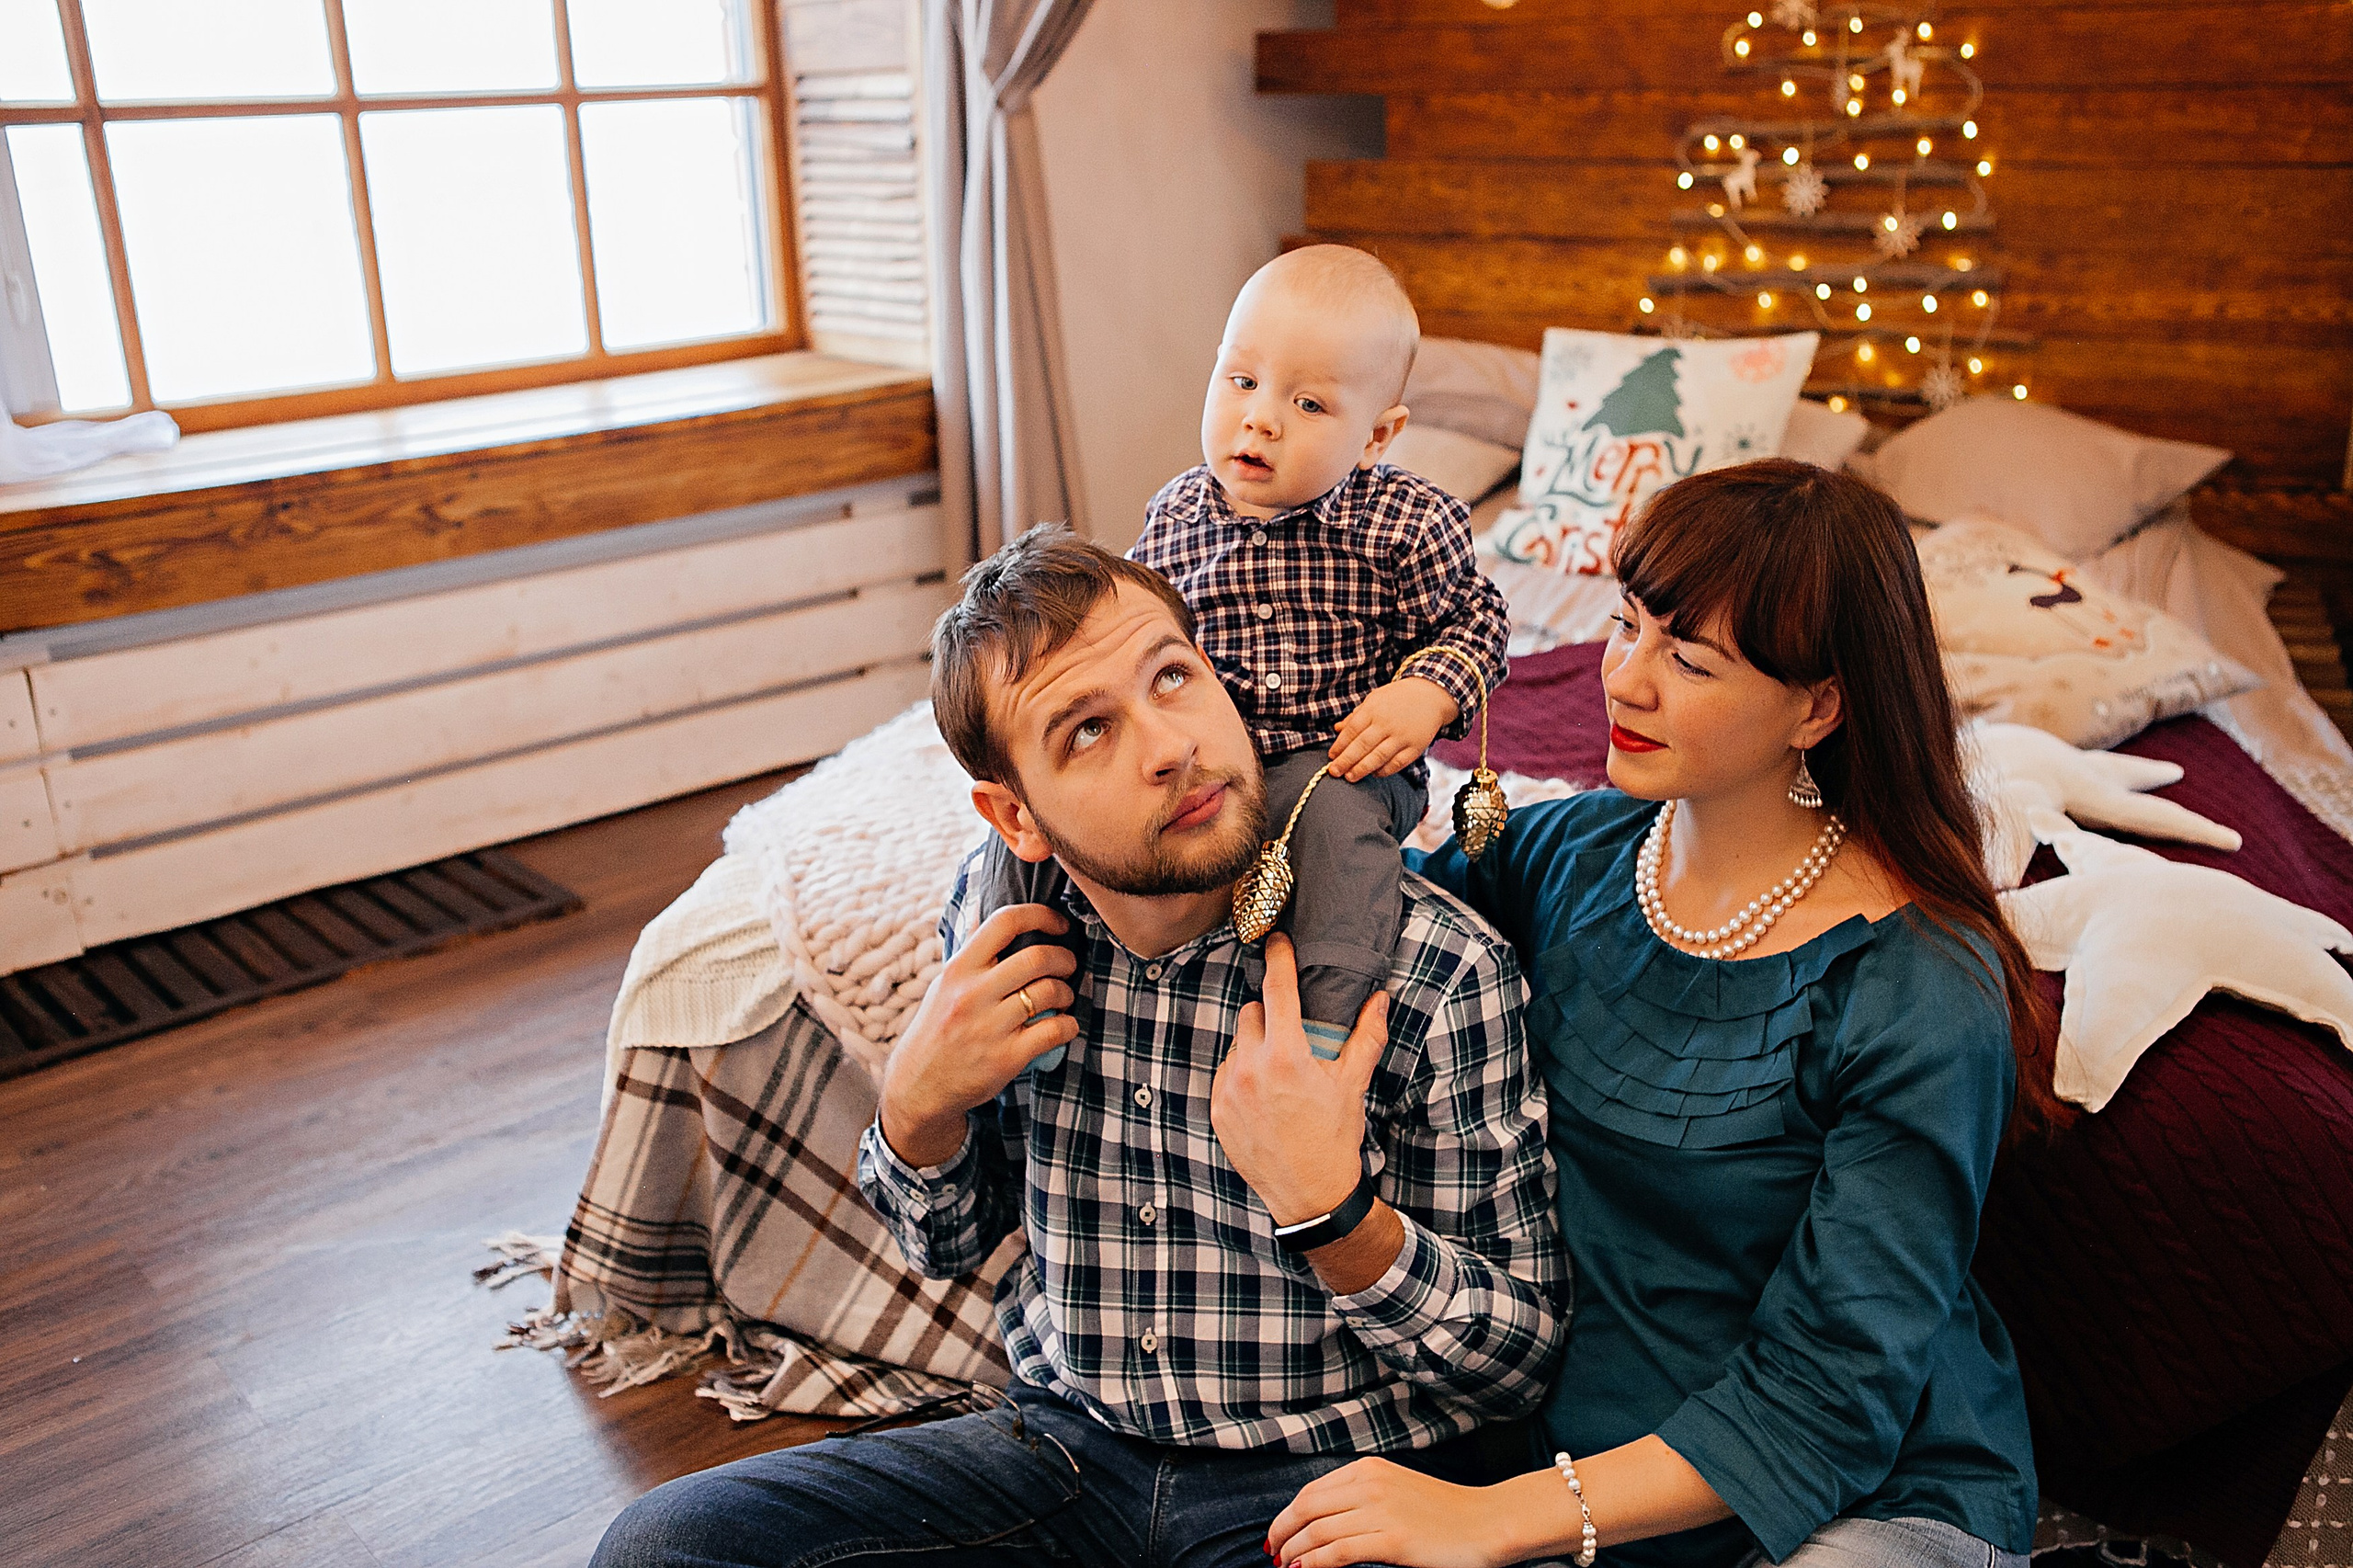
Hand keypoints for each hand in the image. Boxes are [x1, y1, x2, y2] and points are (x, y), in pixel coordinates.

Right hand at [877, 904, 1079, 1166]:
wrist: (918, 1086)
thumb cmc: (937, 1029)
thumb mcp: (944, 984)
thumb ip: (968, 948)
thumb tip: (979, 905)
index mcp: (959, 969)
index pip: (1004, 922)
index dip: (1041, 915)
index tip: (1060, 924)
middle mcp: (972, 993)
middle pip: (1038, 957)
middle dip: (1065, 958)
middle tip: (1069, 966)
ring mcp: (989, 1026)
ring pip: (1051, 992)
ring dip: (1068, 992)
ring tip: (1063, 998)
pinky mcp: (1006, 1057)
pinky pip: (1055, 1030)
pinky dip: (1069, 1025)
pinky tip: (1063, 1025)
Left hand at [1210, 934, 1387, 1224]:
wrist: (1310, 1193)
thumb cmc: (1335, 1136)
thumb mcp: (1352, 1084)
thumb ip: (1366, 1036)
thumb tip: (1379, 998)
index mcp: (1286, 1055)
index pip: (1276, 988)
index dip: (1277, 957)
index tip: (1276, 940)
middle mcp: (1250, 1067)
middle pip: (1252, 1012)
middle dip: (1271, 1015)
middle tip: (1292, 1037)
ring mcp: (1229, 1088)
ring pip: (1237, 1043)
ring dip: (1255, 1046)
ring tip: (1280, 1073)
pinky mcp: (1217, 1108)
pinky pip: (1225, 1072)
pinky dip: (1242, 1074)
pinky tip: (1264, 1095)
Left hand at [1268, 1459, 1524, 1567]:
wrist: (1488, 1522)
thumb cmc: (1446, 1512)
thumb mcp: (1397, 1489)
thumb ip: (1362, 1496)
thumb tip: (1324, 1520)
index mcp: (1369, 1468)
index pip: (1312, 1491)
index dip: (1287, 1514)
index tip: (1278, 1534)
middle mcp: (1370, 1484)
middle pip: (1307, 1508)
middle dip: (1282, 1532)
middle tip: (1272, 1553)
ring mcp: (1381, 1511)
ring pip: (1318, 1531)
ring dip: (1294, 1552)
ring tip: (1286, 1567)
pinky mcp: (1393, 1540)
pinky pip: (1339, 1552)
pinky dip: (1314, 1563)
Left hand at [1329, 676, 1459, 781]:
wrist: (1431, 695)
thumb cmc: (1398, 698)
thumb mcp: (1375, 699)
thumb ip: (1356, 716)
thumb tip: (1337, 729)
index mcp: (1374, 709)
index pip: (1352, 731)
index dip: (1340, 745)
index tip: (1332, 756)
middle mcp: (1387, 723)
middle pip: (1362, 746)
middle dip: (1346, 761)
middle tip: (1334, 772)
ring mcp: (1402, 736)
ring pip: (1378, 757)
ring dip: (1362, 769)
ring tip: (1350, 777)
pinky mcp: (1415, 747)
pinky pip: (1397, 763)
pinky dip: (1384, 771)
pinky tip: (1374, 773)